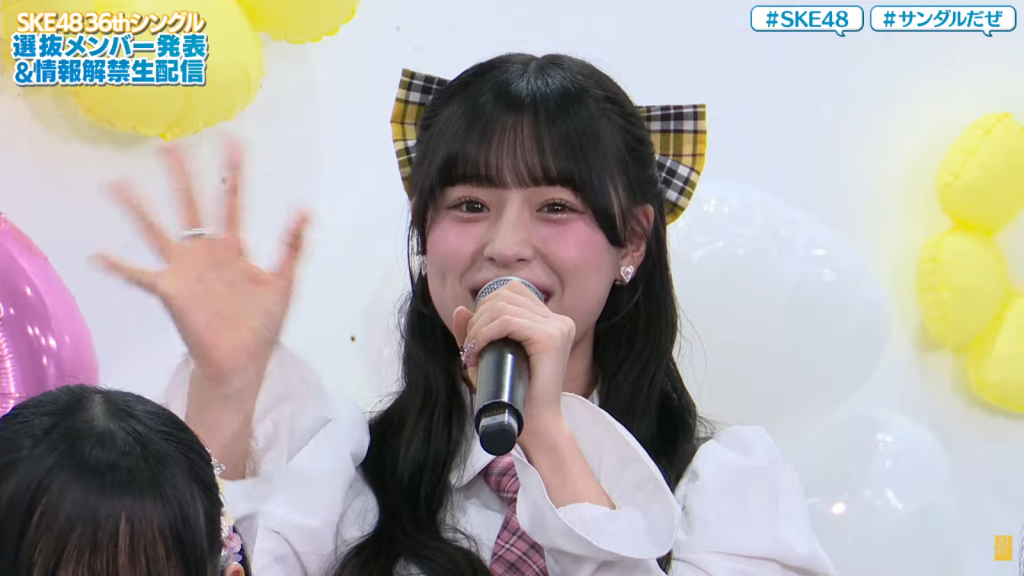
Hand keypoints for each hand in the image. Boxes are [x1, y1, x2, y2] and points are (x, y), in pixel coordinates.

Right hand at [94, 140, 309, 394]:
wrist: (241, 362)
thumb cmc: (261, 325)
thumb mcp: (283, 283)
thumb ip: (292, 247)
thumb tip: (306, 210)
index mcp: (233, 248)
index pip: (232, 202)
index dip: (234, 174)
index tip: (233, 142)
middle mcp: (205, 253)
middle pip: (191, 205)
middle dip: (182, 175)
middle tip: (170, 143)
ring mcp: (185, 270)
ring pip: (157, 231)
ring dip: (139, 209)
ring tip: (118, 182)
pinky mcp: (170, 292)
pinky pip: (140, 276)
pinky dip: (120, 267)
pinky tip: (98, 255)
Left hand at [452, 281, 574, 447]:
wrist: (535, 427)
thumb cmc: (512, 397)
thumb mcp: (489, 359)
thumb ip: (475, 334)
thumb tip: (460, 309)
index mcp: (552, 322)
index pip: (514, 291)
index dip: (487, 306)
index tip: (475, 335)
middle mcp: (559, 321)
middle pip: (507, 294)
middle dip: (479, 316)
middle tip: (470, 346)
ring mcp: (558, 327)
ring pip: (504, 306)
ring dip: (479, 326)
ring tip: (473, 351)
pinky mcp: (551, 338)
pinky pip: (507, 321)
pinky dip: (485, 333)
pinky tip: (478, 350)